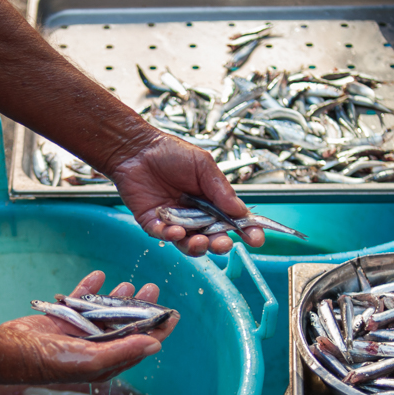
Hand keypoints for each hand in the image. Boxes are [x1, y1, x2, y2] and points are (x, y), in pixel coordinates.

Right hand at [0, 271, 177, 384]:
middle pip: (125, 325)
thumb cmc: (51, 361)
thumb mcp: (92, 359)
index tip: (174, 314)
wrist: (11, 351)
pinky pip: (80, 300)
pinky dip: (89, 288)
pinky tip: (99, 275)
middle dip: (140, 308)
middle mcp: (95, 348)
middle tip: (152, 288)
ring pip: (104, 312)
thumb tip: (156, 345)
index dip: (159, 330)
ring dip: (117, 297)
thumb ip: (124, 351)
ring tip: (130, 282)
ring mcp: (78, 333)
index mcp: (106, 362)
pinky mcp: (62, 319)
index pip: (140, 344)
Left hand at [108, 130, 265, 256]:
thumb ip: (221, 189)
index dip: (246, 231)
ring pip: (188, 243)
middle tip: (224, 244)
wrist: (137, 148)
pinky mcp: (153, 223)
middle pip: (212, 238)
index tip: (256, 239)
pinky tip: (175, 231)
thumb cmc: (170, 152)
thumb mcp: (203, 165)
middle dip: (220, 244)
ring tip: (200, 240)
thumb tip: (241, 211)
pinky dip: (170, 236)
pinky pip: (163, 236)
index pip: (233, 221)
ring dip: (196, 246)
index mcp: (211, 201)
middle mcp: (194, 215)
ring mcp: (174, 221)